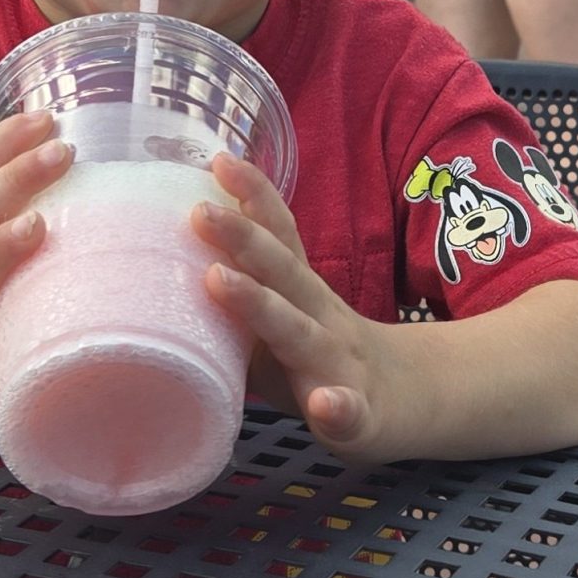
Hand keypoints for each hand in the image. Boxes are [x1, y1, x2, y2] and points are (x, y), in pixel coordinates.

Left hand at [194, 152, 403, 464]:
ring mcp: (340, 365)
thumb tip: (168, 274)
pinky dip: (337, 408)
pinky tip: (326, 405)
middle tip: (200, 212)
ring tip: (220, 281)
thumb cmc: (323, 357)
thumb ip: (240, 298)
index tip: (220, 160)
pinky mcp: (360, 417)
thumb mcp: (285, 319)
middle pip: (283, 272)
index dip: (254, 198)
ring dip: (261, 307)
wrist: (410, 401)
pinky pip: (349, 413)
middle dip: (243, 239)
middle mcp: (321, 317)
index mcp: (302, 293)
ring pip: (301, 333)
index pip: (280, 238)